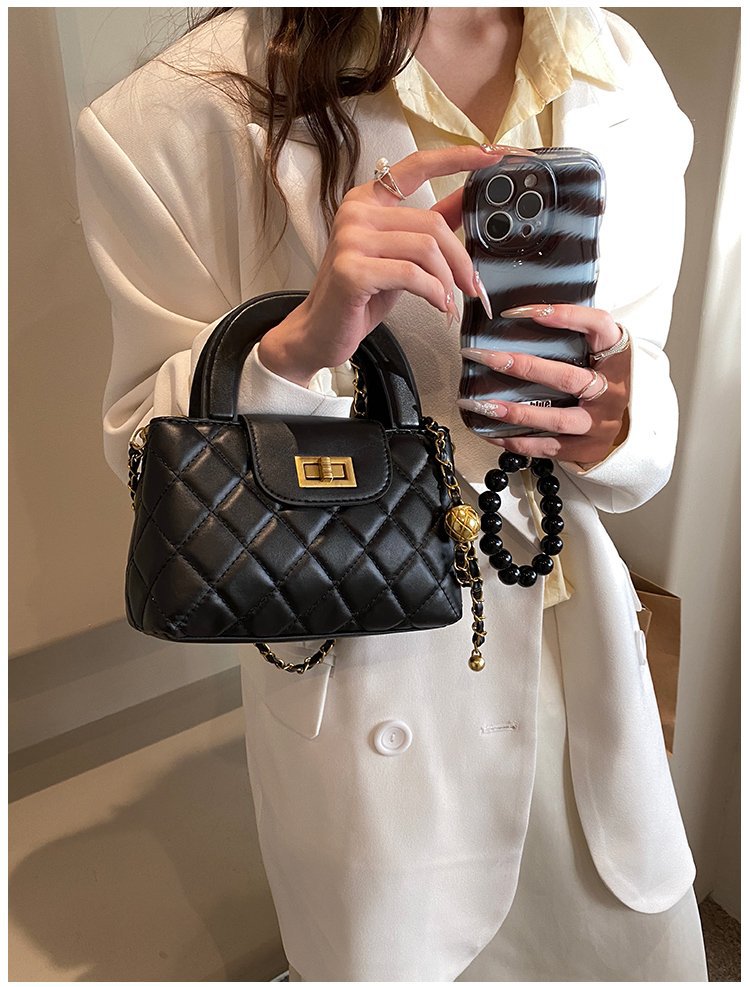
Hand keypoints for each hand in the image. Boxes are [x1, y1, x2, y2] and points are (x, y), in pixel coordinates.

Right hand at [257, 143, 531, 384]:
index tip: (494, 153)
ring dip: (448, 280)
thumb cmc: (360, 296)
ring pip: (426, 249)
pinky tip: (436, 305)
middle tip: (472, 286)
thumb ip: (427, 226)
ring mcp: (350, 239)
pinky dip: (434, 293)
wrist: (320, 332)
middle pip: (432, 224)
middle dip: (461, 260)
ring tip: (448, 300)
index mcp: (367, 200)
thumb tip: (464, 200)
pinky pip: (412, 275)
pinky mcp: (352, 270)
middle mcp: (356, 212)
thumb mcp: (399, 255)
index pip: (417, 166)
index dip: (458, 157)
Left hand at [457, 303, 630, 467]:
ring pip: (555, 419)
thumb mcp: (602, 355)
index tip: (520, 311)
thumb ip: (577, 338)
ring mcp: (599, 423)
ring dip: (515, 412)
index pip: (597, 326)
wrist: (632, 429)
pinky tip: (490, 432)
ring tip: (481, 405)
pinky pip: (547, 447)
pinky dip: (516, 441)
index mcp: (618, 357)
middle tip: (485, 356)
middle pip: (566, 378)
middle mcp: (611, 391)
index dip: (564, 315)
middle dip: (521, 367)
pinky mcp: (586, 448)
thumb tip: (520, 316)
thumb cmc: (607, 382)